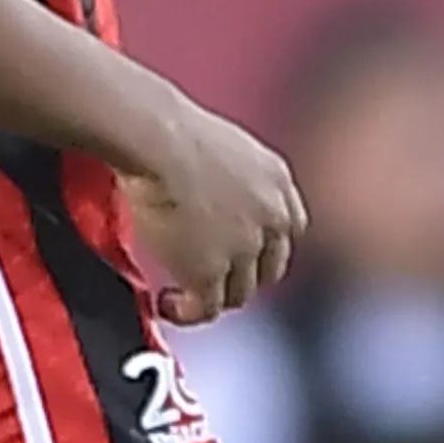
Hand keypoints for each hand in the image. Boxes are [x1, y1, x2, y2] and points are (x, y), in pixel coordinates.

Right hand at [120, 100, 304, 324]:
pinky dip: (188, 312)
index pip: (288, 229)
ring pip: (240, 293)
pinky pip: (207, 308)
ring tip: (180, 293)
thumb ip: (234, 181)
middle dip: (241, 277)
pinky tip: (166, 303)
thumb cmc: (170, 129)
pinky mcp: (212, 271)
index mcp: (277, 180)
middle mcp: (272, 215)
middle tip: (206, 277)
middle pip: (270, 268)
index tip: (239, 253)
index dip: (263, 247)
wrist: (155, 138)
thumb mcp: (224, 148)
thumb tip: (212, 200)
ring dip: (212, 297)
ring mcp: (246, 246)